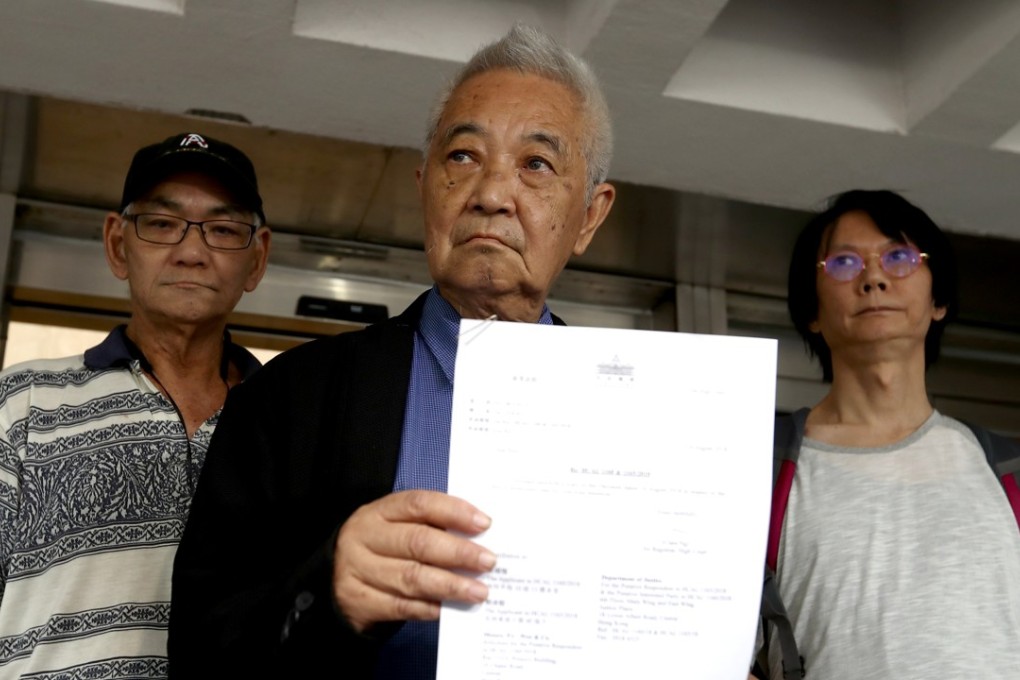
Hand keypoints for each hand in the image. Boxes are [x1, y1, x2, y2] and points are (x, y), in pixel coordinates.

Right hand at [332, 490, 494, 632]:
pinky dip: (429, 608)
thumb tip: (478, 539)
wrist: (334, 580)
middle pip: (418, 541)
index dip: (453, 512)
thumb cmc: (381, 549)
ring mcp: (358, 569)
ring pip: (411, 577)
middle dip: (458, 552)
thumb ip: (430, 528)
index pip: (419, 504)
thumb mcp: (395, 528)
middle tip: (488, 561)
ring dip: (450, 585)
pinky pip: (401, 606)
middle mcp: (365, 537)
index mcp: (379, 512)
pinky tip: (449, 609)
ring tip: (478, 591)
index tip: (484, 524)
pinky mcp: (358, 600)